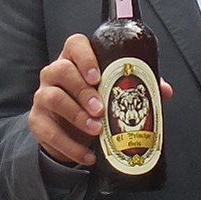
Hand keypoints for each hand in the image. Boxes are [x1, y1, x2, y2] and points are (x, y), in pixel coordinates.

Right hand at [30, 32, 172, 166]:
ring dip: (76, 115)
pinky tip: (87, 155)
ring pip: (52, 97)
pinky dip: (68, 145)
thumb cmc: (97, 105)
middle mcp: (55, 73)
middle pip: (62, 70)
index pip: (74, 44)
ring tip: (96, 130)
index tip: (98, 76)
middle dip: (83, 91)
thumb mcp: (115, 94)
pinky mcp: (37, 121)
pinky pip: (47, 130)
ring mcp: (43, 96)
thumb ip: (138, 88)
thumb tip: (163, 90)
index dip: (85, 57)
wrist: (72, 134)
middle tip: (101, 110)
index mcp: (75, 60)